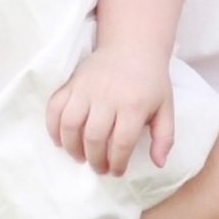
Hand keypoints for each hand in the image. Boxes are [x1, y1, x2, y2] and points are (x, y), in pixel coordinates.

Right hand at [46, 45, 174, 176]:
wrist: (132, 46)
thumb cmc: (150, 82)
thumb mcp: (166, 107)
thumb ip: (164, 137)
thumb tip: (158, 163)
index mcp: (134, 105)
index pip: (122, 142)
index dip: (117, 163)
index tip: (116, 171)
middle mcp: (108, 96)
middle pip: (94, 137)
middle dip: (95, 160)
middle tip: (99, 168)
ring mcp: (86, 88)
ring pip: (70, 124)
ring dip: (72, 147)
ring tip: (79, 157)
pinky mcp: (72, 82)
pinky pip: (55, 107)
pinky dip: (52, 127)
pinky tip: (59, 140)